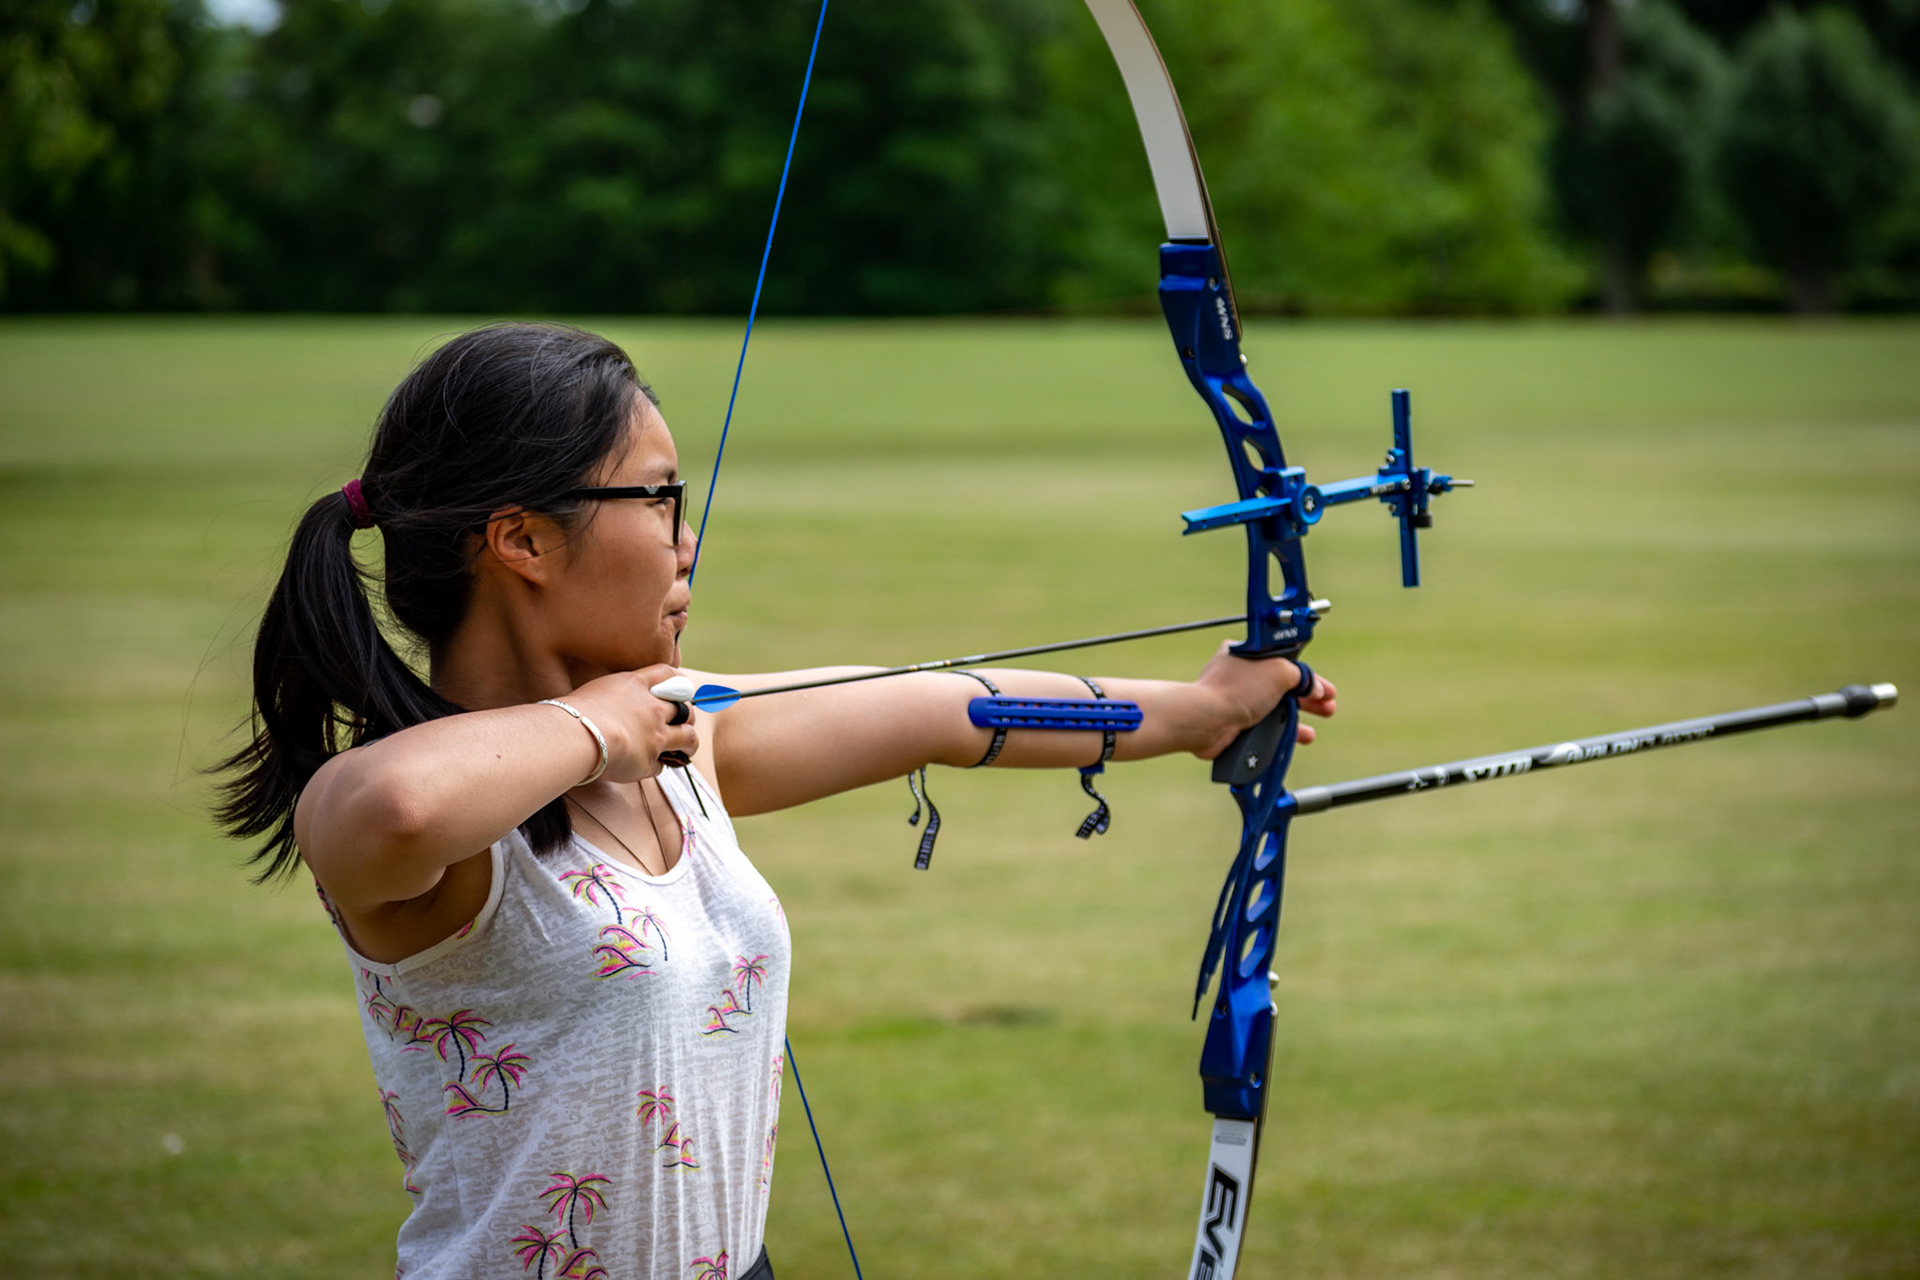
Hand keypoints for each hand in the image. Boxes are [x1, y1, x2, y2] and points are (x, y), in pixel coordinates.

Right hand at [562, 664, 702, 781]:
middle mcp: (653, 709)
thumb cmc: (574, 711)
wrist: (577, 735)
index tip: (679, 687)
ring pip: (688, 736)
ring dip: (690, 742)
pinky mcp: (650, 761)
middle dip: (687, 715)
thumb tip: (610, 705)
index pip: (668, 674)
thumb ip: (614, 696)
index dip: (678, 681)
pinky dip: (657, 766)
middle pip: (685, 708)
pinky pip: (662, 765)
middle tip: (683, 721)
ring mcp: (655, 736)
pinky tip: (648, 766)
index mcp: (637, 685)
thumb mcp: (596, 690)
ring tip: (688, 748)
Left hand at [1191, 641, 1337, 760]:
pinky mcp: (1233, 724)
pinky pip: (1262, 728)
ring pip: (1273, 710)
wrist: (1207, 719)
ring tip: (1310, 734)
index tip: (1325, 689)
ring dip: (1296, 721)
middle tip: (1328, 709)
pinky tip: (1291, 740)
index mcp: (1248, 654)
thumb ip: (1301, 676)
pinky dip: (1278, 734)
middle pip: (1282, 688)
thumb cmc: (1236, 689)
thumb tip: (1315, 687)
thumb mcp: (1279, 670)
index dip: (1308, 676)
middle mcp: (1240, 676)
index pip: (1285, 662)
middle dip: (1308, 700)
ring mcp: (1236, 701)